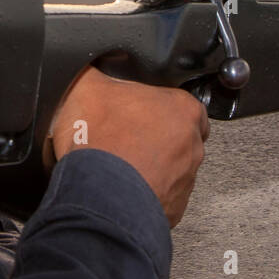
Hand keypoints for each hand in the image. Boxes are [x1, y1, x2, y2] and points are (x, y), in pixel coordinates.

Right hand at [49, 66, 208, 226]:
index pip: (181, 101)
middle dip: (154, 137)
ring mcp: (184, 181)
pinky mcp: (172, 210)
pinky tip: (118, 188)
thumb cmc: (100, 143)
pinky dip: (143, 194)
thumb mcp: (86, 86)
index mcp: (181, 109)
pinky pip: (160, 198)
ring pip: (171, 169)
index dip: (156, 105)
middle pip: (178, 136)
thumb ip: (95, 71)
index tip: (136, 111)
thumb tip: (88, 67)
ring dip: (149, 167)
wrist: (96, 197)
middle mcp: (192, 146)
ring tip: (117, 165)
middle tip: (124, 137)